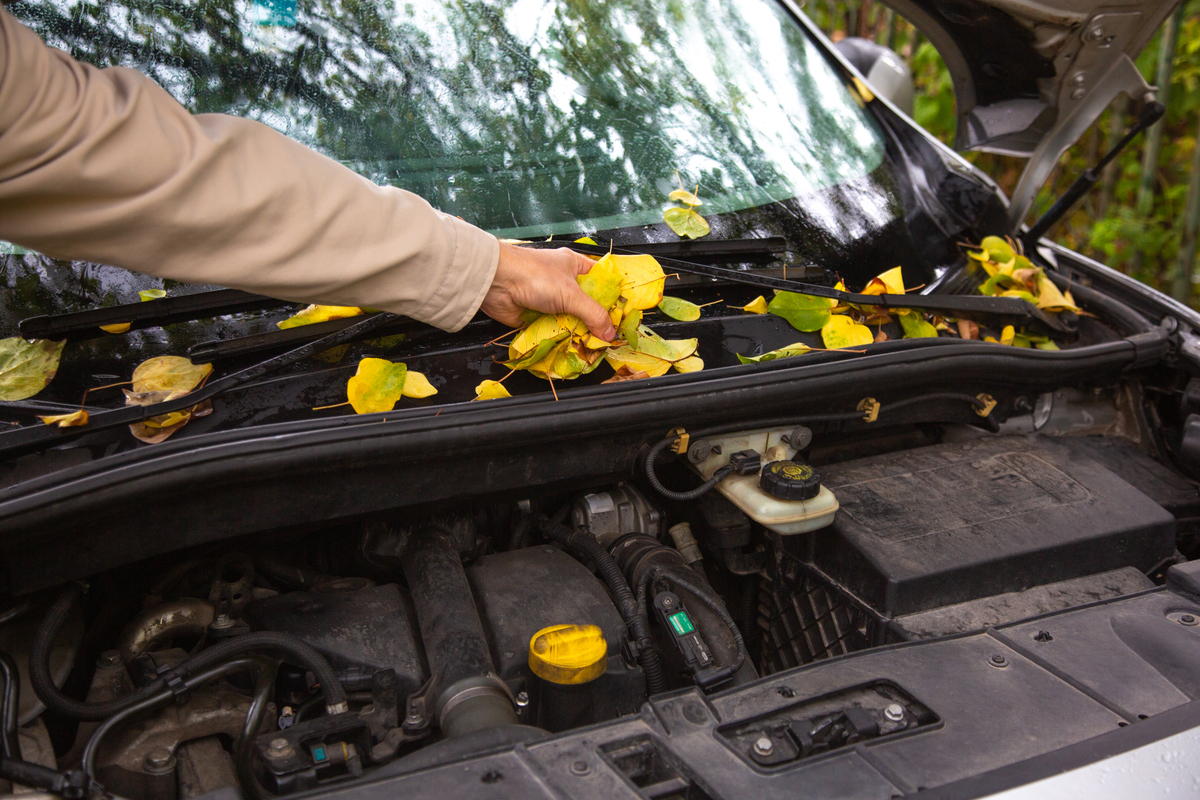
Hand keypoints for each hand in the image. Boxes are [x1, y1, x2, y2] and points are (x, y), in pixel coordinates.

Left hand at [480, 242, 616, 339]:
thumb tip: (609, 332)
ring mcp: (548, 301)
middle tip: (606, 338)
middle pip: (585, 306)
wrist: (495, 282)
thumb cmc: (533, 275)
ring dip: (577, 333)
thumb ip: (593, 314)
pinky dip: (559, 340)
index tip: (621, 318)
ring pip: (569, 320)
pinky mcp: (535, 317)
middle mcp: (562, 283)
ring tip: (590, 348)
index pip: (601, 282)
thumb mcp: (571, 294)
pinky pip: (553, 331)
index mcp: (574, 267)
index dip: (612, 299)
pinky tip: (570, 349)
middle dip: (594, 322)